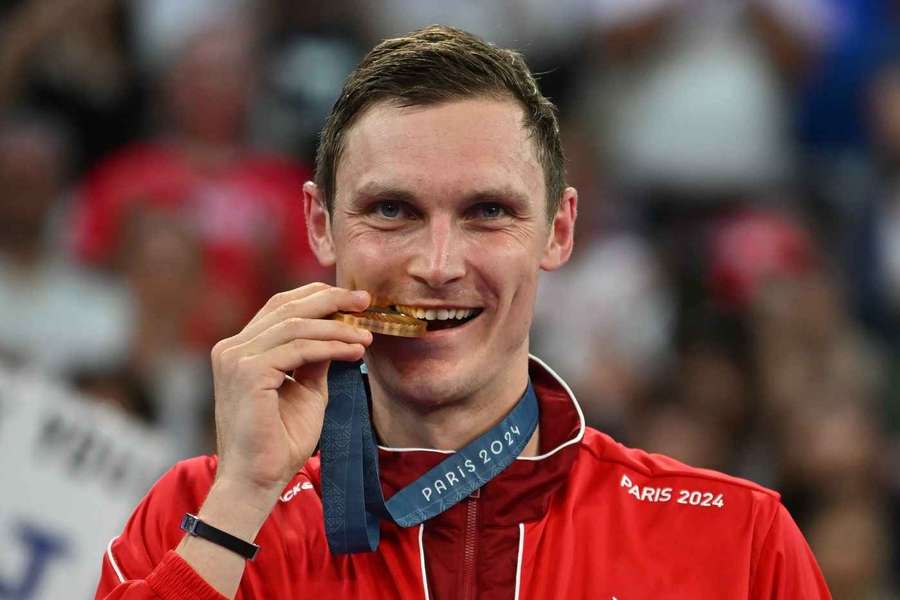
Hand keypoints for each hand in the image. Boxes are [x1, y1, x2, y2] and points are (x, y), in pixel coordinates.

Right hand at [209, 282, 372, 504]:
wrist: (257, 481)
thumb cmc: (279, 441)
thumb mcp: (306, 390)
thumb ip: (315, 358)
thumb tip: (339, 329)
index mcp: (241, 349)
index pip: (280, 307)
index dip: (317, 297)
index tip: (354, 300)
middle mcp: (232, 348)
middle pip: (286, 307)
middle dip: (330, 299)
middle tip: (365, 301)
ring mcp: (236, 358)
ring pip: (295, 326)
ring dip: (337, 328)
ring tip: (365, 337)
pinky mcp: (247, 372)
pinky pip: (298, 349)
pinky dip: (330, 347)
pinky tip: (354, 352)